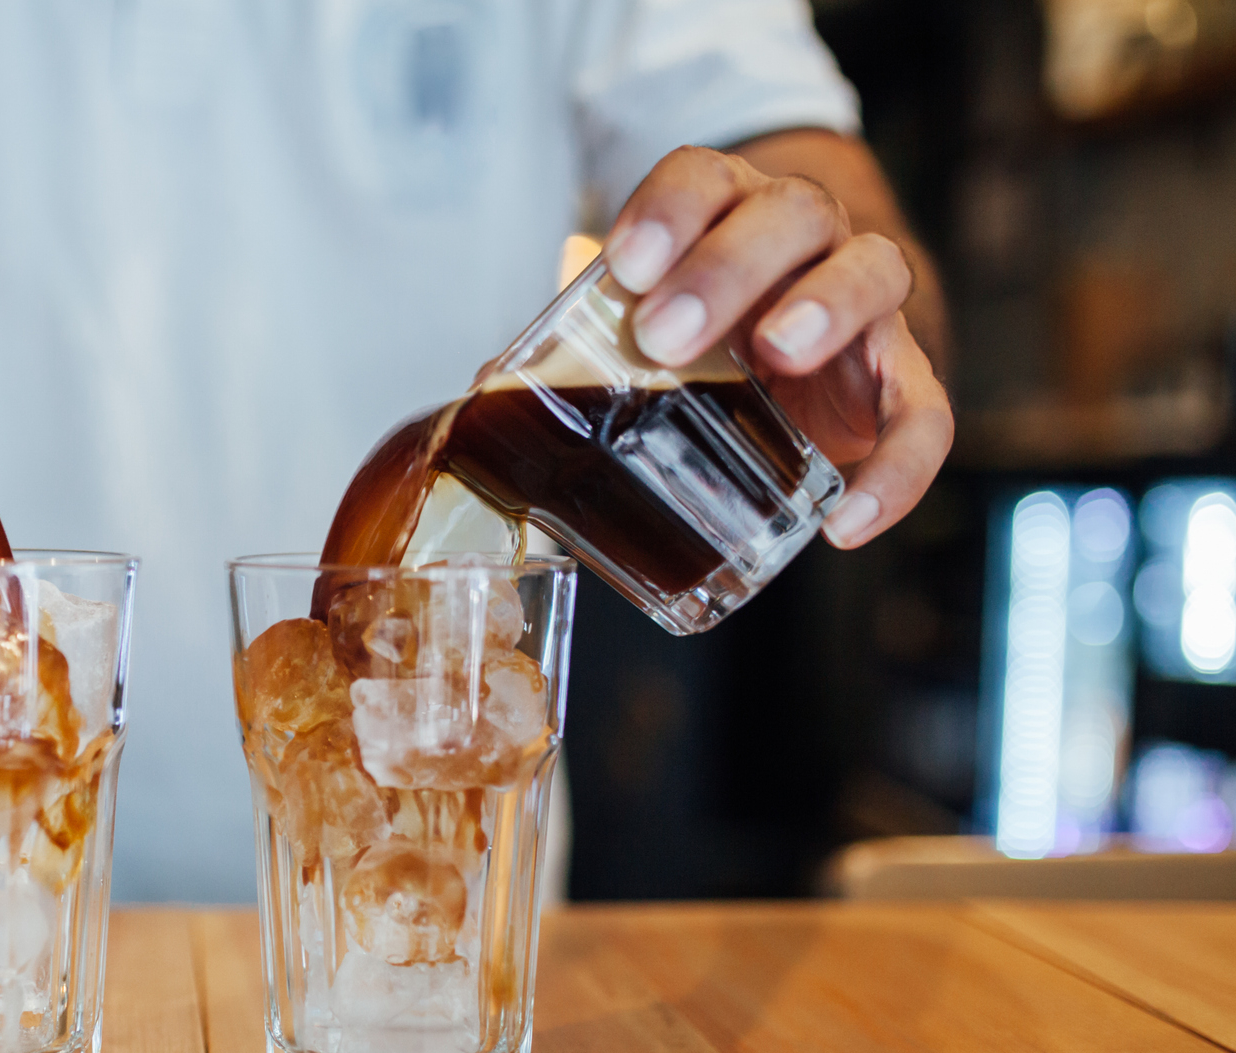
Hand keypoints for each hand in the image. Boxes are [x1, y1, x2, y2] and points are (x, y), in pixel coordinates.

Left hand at [600, 144, 953, 549]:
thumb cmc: (697, 335)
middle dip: (728, 266)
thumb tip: (482, 411)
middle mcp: (807, 242)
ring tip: (776, 351)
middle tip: (667, 331)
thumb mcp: (634, 332)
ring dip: (826, 307)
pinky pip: (925, 419)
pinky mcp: (899, 385)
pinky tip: (847, 521)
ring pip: (873, 272)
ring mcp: (863, 309)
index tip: (624, 263)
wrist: (799, 348)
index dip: (670, 209)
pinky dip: (898, 468)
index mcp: (729, 212)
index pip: (705, 177)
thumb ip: (576, 350)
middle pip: (791, 215)